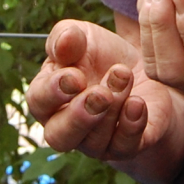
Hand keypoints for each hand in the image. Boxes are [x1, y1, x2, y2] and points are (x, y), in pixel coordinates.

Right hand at [26, 20, 183, 162]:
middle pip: (59, 137)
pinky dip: (132, 126)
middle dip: (79, 117)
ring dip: (112, 109)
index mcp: (47, 97)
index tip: (76, 76)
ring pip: (95, 142)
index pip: (38, 101)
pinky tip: (138, 104)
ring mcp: (96, 142)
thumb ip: (67, 36)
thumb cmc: (102, 55)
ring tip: (124, 76)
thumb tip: (65, 39)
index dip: (54, 91)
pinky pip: (125, 147)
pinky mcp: (127, 146)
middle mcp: (67, 127)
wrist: (145, 70)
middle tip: (101, 94)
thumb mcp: (84, 37)